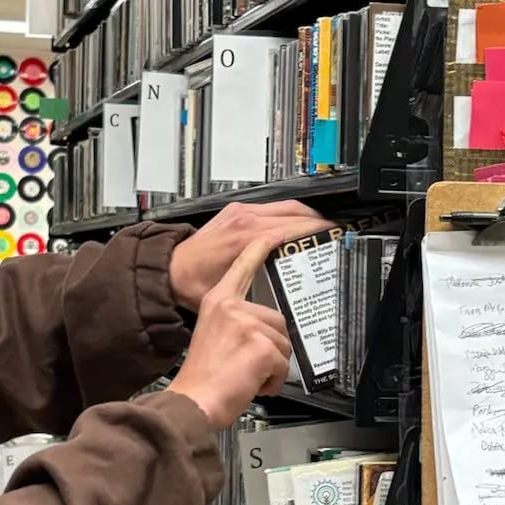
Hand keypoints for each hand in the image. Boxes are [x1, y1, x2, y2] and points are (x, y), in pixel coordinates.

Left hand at [167, 200, 332, 311]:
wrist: (170, 271)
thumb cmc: (194, 283)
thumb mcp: (229, 292)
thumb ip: (255, 290)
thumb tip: (281, 299)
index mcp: (245, 237)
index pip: (291, 227)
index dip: (315, 232)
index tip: (332, 237)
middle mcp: (244, 218)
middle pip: (294, 211)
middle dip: (317, 221)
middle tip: (334, 233)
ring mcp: (241, 212)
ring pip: (286, 205)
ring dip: (305, 215)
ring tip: (321, 229)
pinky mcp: (237, 211)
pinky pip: (273, 206)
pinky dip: (290, 214)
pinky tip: (298, 226)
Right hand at [168, 240, 293, 428]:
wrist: (192, 402)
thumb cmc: (201, 377)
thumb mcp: (212, 337)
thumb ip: (235, 324)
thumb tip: (262, 333)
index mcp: (217, 302)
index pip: (242, 267)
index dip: (260, 248)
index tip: (275, 231)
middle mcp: (231, 308)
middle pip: (276, 320)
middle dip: (270, 348)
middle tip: (247, 366)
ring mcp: (246, 324)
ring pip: (283, 344)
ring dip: (271, 367)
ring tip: (247, 377)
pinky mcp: (260, 345)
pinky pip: (283, 364)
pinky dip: (272, 381)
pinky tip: (253, 385)